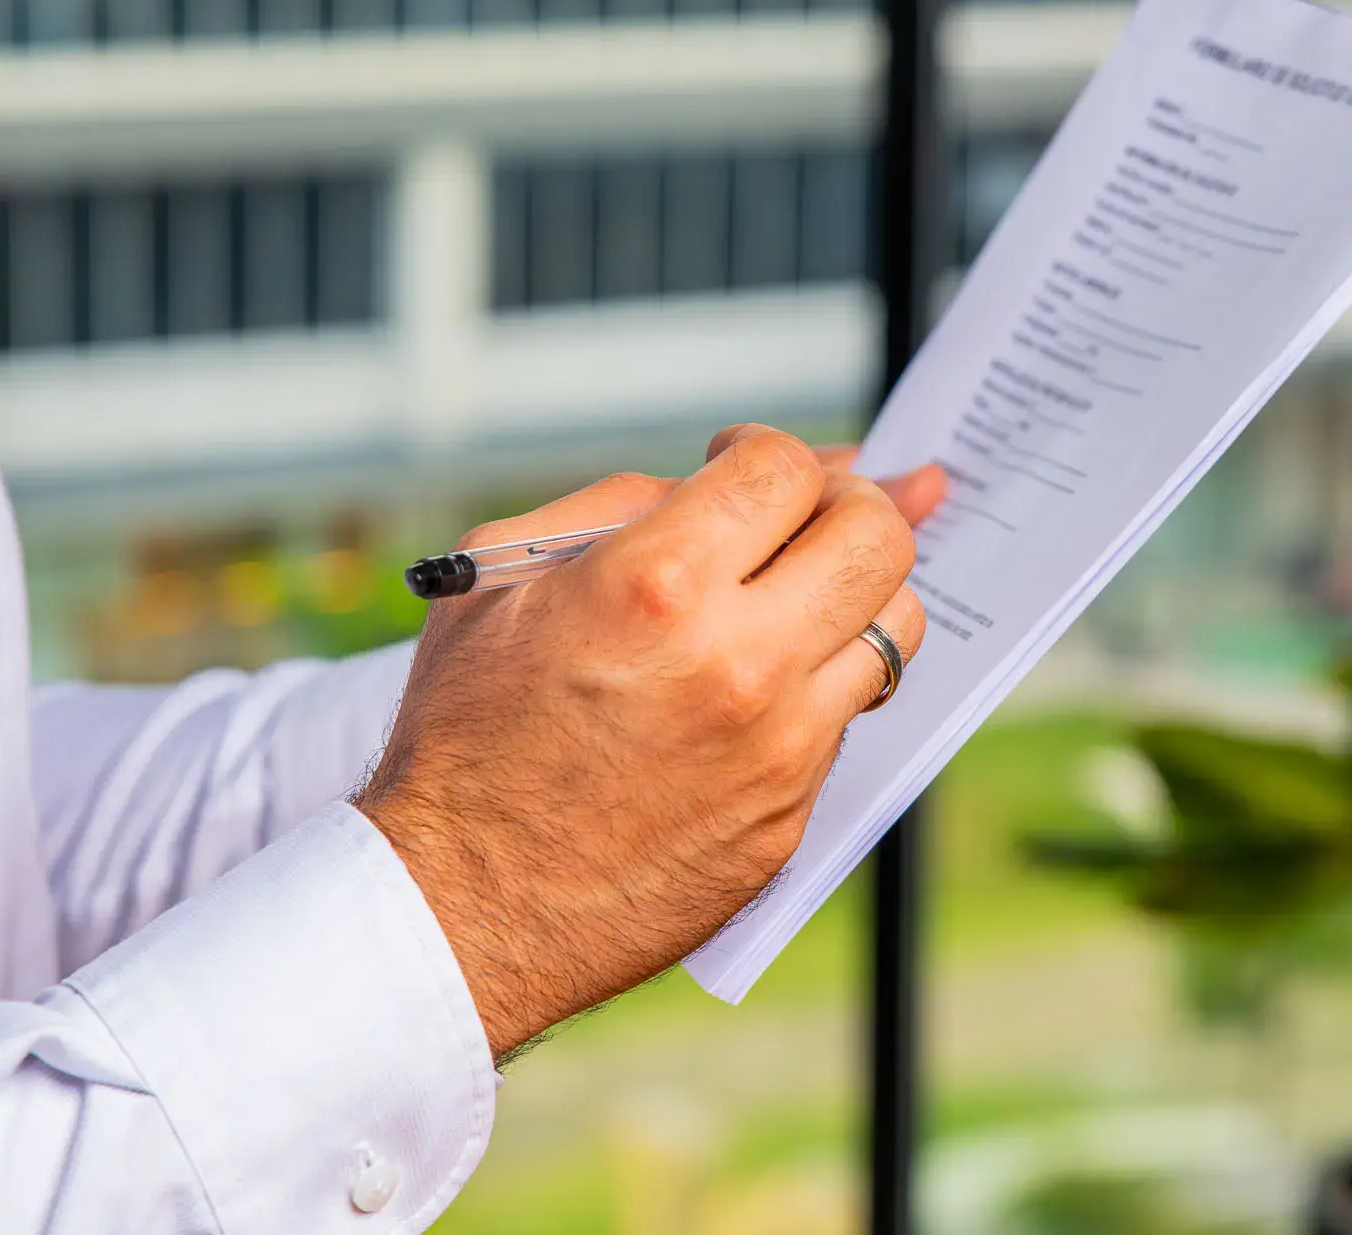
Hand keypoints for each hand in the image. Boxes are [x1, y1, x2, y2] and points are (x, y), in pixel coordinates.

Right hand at [358, 427, 938, 1056]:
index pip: (788, 468)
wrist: (457, 901)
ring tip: (790, 602)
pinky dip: (814, 688)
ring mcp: (777, 749)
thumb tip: (727, 475)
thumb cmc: (467, 730)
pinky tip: (749, 694)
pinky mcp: (789, 819)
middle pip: (876, 536)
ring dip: (850, 597)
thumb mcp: (503, 575)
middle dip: (850, 503)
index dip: (764, 449)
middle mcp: (737, 663)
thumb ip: (624, 504)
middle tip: (801, 517)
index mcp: (657, 585)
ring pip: (895, 627)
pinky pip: (845, 720)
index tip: (733, 470)